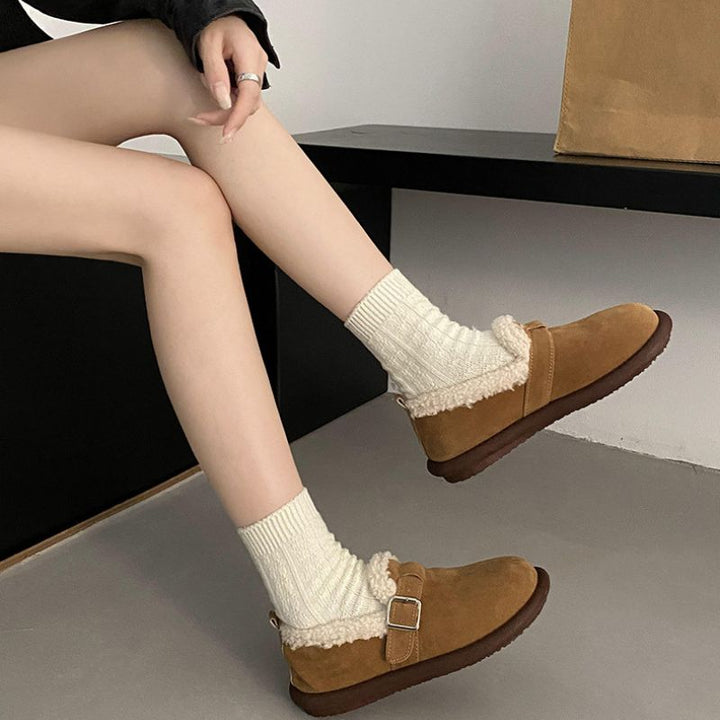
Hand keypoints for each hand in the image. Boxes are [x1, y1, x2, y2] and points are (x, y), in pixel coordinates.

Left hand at [188, 15, 268, 142]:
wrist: (221, 15)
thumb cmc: (215, 24)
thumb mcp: (208, 45)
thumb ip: (215, 74)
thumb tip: (224, 102)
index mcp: (250, 55)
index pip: (249, 94)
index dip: (238, 117)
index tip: (227, 134)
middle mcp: (258, 65)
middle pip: (248, 103)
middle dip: (225, 116)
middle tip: (200, 119)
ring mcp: (257, 72)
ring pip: (245, 103)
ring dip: (225, 112)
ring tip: (203, 114)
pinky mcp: (251, 77)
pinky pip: (242, 97)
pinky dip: (228, 104)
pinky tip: (214, 100)